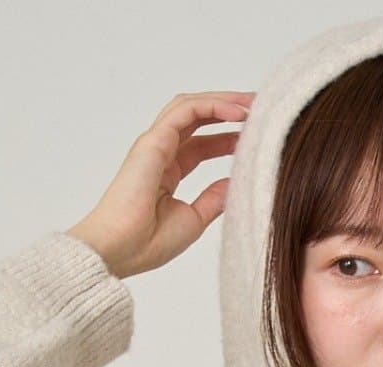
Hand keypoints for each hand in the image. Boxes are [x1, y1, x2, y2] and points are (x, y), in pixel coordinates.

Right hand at [67, 89, 255, 279]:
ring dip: (223, 101)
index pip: (202, 143)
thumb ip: (213, 199)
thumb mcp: (194, 219)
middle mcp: (160, 152)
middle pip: (197, 118)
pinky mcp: (153, 141)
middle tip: (260, 109)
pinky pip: (186, 111)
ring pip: (191, 107)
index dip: (228, 135)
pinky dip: (212, 106)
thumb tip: (235, 184)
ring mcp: (155, 144)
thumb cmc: (148, 243)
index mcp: (168, 172)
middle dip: (229, 109)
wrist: (121, 249)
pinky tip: (237, 112)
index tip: (256, 135)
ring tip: (253, 104)